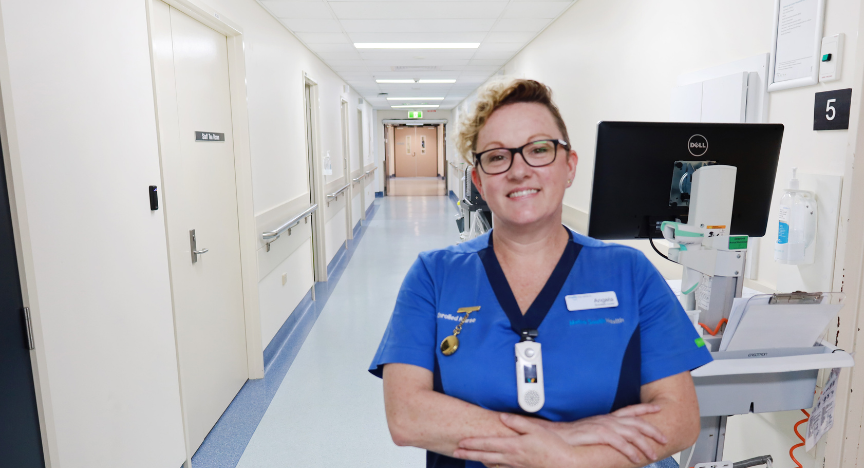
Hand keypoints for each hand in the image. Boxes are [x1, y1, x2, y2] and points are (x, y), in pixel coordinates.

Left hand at [453, 413, 576, 467]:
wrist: (565, 464)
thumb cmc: (553, 446)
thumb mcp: (536, 429)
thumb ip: (517, 422)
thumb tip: (502, 416)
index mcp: (513, 446)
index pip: (487, 444)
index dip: (472, 443)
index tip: (460, 442)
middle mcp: (511, 458)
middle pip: (485, 455)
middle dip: (469, 453)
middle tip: (455, 452)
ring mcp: (516, 466)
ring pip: (492, 464)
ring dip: (478, 460)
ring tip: (467, 457)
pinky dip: (493, 467)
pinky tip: (489, 465)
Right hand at [533, 404, 666, 463]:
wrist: (558, 435)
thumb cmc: (574, 435)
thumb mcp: (594, 430)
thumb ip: (607, 432)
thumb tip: (618, 439)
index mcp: (608, 417)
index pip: (631, 409)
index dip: (645, 408)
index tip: (658, 407)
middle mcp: (609, 419)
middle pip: (637, 422)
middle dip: (653, 430)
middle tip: (664, 438)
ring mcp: (605, 426)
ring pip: (632, 433)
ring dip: (645, 445)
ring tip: (653, 455)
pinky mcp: (599, 434)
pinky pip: (620, 443)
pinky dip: (631, 451)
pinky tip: (637, 458)